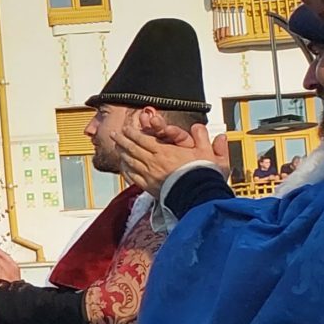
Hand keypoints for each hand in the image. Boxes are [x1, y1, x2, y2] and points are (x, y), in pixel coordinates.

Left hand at [111, 116, 225, 192]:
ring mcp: (149, 175)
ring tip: (116, 147)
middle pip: (133, 148)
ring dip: (122, 153)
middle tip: (114, 134)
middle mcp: (154, 162)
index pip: (143, 139)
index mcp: (165, 151)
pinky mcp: (149, 187)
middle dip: (122, 140)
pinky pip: (133, 176)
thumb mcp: (208, 153)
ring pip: (131, 161)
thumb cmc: (204, 175)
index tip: (126, 128)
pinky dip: (126, 170)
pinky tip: (123, 167)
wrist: (199, 197)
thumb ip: (203, 137)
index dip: (133, 133)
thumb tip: (199, 127)